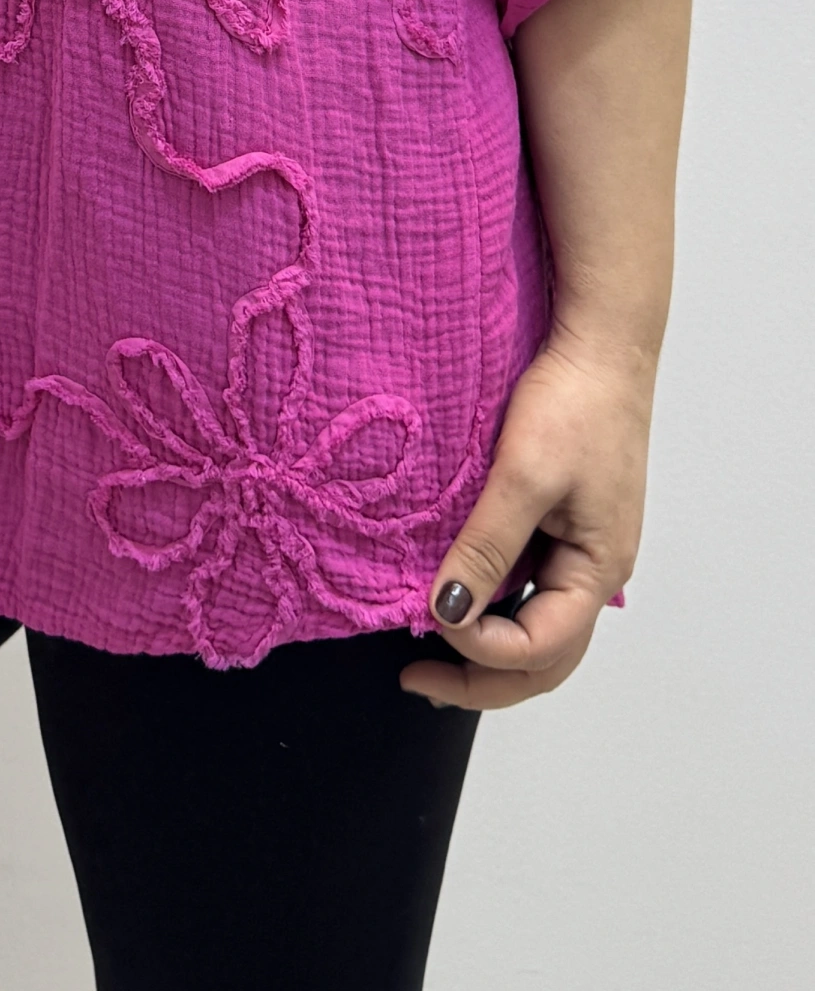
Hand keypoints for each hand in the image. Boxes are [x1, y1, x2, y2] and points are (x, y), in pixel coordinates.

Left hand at [398, 326, 649, 709]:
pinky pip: (531, 581)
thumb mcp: (523, 475)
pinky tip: (458, 590)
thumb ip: (487, 547)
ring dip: (489, 644)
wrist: (600, 340)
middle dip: (483, 677)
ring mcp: (582, 545)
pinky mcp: (565, 519)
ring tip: (430, 649)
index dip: (482, 650)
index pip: (540, 647)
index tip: (428, 622)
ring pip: (539, 623)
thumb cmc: (575, 402)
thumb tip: (447, 612)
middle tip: (420, 680)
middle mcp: (595, 568)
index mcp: (599, 567)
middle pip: (545, 655)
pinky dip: (495, 599)